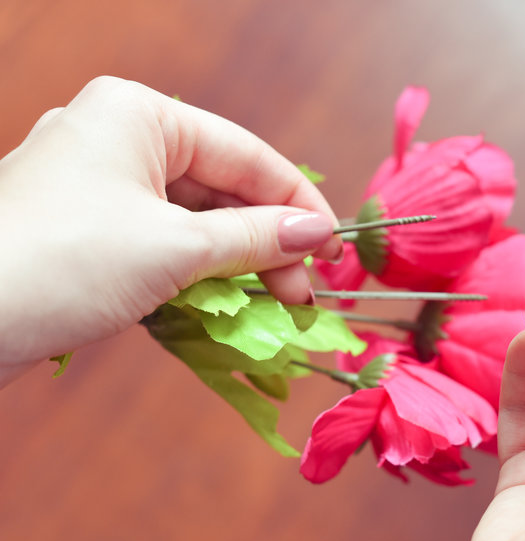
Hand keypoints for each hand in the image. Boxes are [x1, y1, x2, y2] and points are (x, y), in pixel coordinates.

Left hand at [0, 76, 341, 384]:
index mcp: (141, 116)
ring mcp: (100, 190)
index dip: (298, 204)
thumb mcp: (176, 248)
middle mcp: (120, 141)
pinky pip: (163, 248)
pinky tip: (225, 310)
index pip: (248, 156)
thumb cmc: (62, 262)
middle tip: (303, 296)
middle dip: (267, 245)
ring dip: (236, 268)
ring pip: (195, 224)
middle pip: (223, 191)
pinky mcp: (88, 235)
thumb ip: (255, 238)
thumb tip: (317, 233)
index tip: (333, 252)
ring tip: (273, 308)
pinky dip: (197, 279)